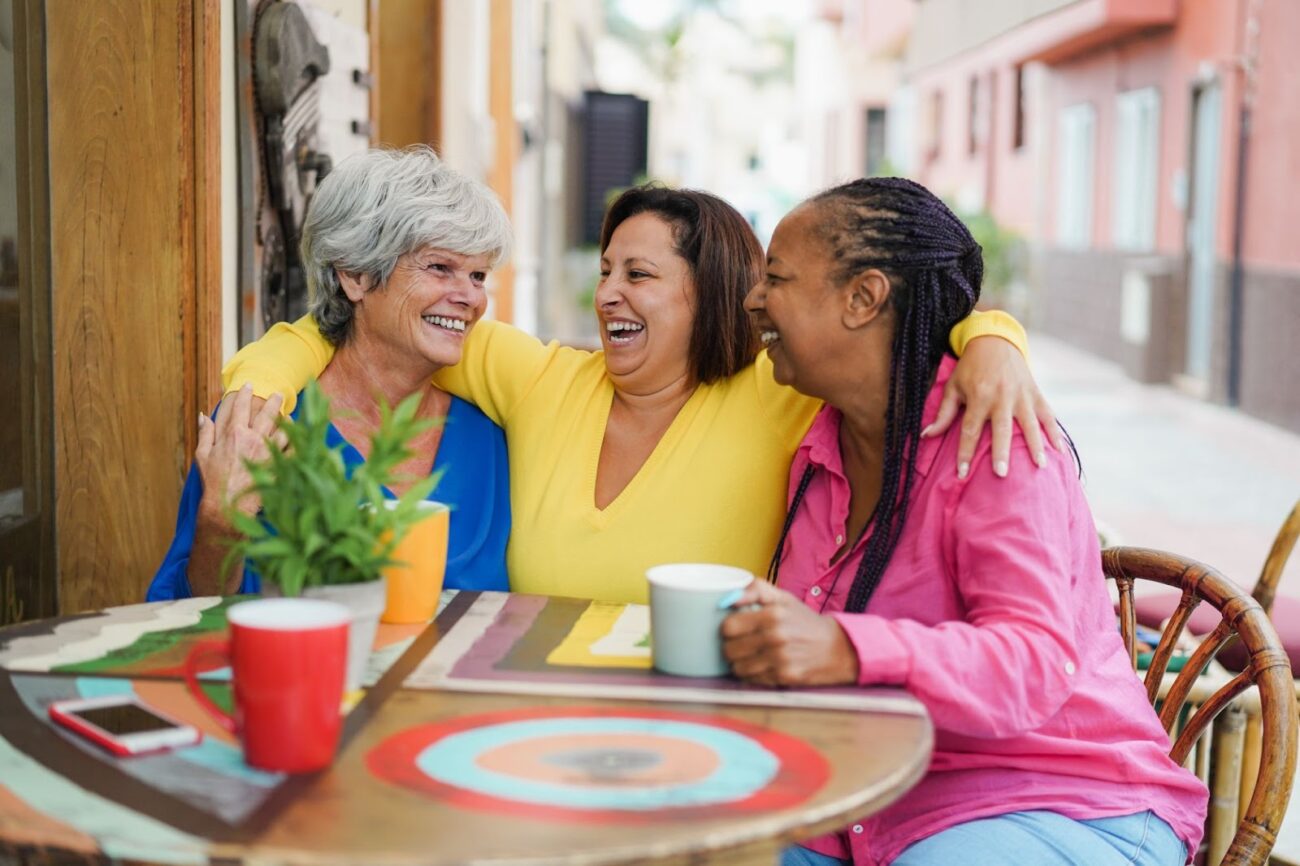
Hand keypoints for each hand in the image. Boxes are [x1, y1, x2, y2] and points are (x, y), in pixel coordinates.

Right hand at [195, 385, 286, 528]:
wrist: (228, 505)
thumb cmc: (214, 481)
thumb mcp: (203, 455)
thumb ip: (205, 433)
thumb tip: (203, 415)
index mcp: (234, 434)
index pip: (241, 407)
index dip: (246, 394)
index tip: (250, 385)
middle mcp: (253, 438)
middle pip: (267, 413)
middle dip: (274, 401)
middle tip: (279, 394)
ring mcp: (268, 451)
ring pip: (284, 428)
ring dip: (287, 419)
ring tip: (289, 415)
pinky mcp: (278, 464)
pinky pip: (293, 449)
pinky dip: (297, 441)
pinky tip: (299, 437)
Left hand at [720, 580, 859, 686]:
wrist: (837, 648)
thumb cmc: (805, 621)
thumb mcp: (784, 598)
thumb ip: (755, 589)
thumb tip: (728, 597)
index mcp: (773, 614)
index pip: (728, 627)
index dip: (728, 628)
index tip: (735, 628)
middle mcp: (775, 637)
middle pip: (729, 650)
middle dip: (732, 646)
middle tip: (742, 643)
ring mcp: (780, 660)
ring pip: (738, 668)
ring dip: (741, 662)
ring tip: (752, 655)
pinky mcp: (784, 677)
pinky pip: (753, 679)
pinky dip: (754, 674)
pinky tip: (763, 665)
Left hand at [922, 335, 1062, 477]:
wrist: (995, 340)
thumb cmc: (970, 367)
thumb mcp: (953, 387)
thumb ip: (943, 414)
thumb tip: (926, 435)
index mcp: (979, 396)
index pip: (970, 430)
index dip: (965, 452)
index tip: (962, 473)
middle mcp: (1002, 397)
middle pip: (1001, 429)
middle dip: (1001, 452)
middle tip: (1001, 473)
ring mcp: (1022, 395)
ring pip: (1030, 424)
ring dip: (1035, 446)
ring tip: (1040, 466)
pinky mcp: (1035, 393)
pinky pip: (1048, 415)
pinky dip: (1055, 432)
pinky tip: (1059, 451)